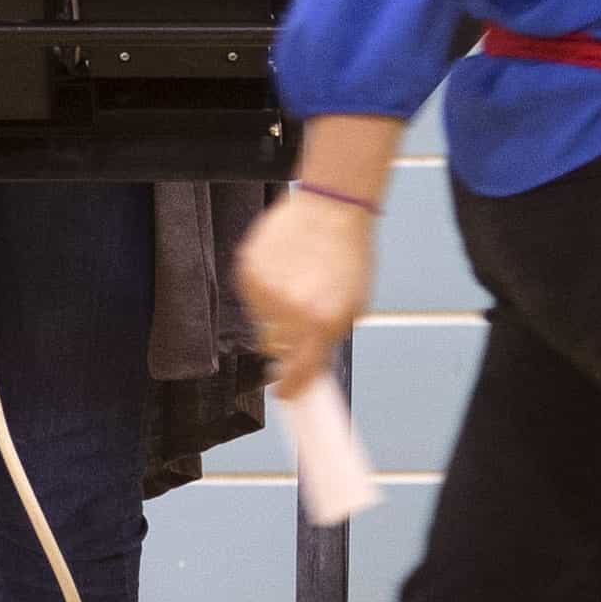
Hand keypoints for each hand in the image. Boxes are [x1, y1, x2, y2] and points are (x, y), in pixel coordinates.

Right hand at [236, 188, 376, 398]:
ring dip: (276, 313)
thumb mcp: (353, 306)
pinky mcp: (247, 271)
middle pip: (276, 349)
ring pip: (261, 323)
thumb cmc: (348, 254)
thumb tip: (309, 368)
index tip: (286, 393)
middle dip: (287, 342)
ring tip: (297, 283)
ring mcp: (265, 290)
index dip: (290, 388)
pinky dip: (264, 290)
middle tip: (301, 320)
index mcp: (322, 323)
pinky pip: (250, 298)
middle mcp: (290, 311)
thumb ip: (328, 339)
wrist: (331, 208)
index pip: (297, 375)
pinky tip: (283, 270)